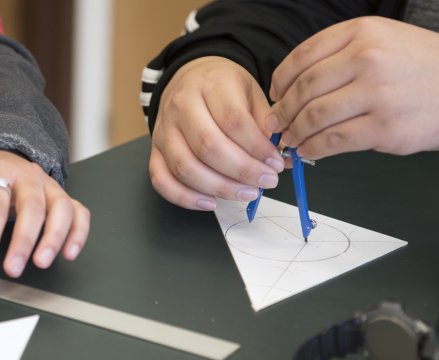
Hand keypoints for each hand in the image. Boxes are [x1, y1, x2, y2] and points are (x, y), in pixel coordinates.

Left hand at [0, 150, 89, 277]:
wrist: (0, 159)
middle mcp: (29, 177)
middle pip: (32, 207)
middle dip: (23, 241)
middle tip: (13, 269)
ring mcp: (50, 186)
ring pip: (62, 208)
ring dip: (55, 237)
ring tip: (42, 263)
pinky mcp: (64, 197)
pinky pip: (79, 212)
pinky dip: (79, 233)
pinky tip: (69, 253)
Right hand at [150, 56, 284, 210]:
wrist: (190, 77)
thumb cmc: (224, 88)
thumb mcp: (251, 92)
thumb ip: (265, 123)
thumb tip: (283, 158)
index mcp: (210, 85)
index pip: (233, 121)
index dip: (257, 148)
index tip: (276, 163)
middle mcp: (181, 105)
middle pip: (209, 146)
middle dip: (242, 171)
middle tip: (266, 182)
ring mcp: (163, 130)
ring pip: (185, 167)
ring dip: (219, 187)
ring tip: (246, 193)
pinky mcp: (154, 150)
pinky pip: (162, 180)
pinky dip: (185, 198)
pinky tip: (211, 202)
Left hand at [266, 17, 438, 158]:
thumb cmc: (425, 66)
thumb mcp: (385, 39)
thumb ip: (341, 55)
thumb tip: (294, 85)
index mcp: (363, 33)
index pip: (303, 57)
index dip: (280, 81)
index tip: (274, 94)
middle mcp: (368, 59)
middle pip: (304, 89)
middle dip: (283, 110)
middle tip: (276, 123)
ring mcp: (377, 94)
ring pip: (315, 117)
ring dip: (295, 132)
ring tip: (291, 139)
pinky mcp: (385, 128)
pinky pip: (334, 141)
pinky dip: (314, 148)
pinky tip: (310, 150)